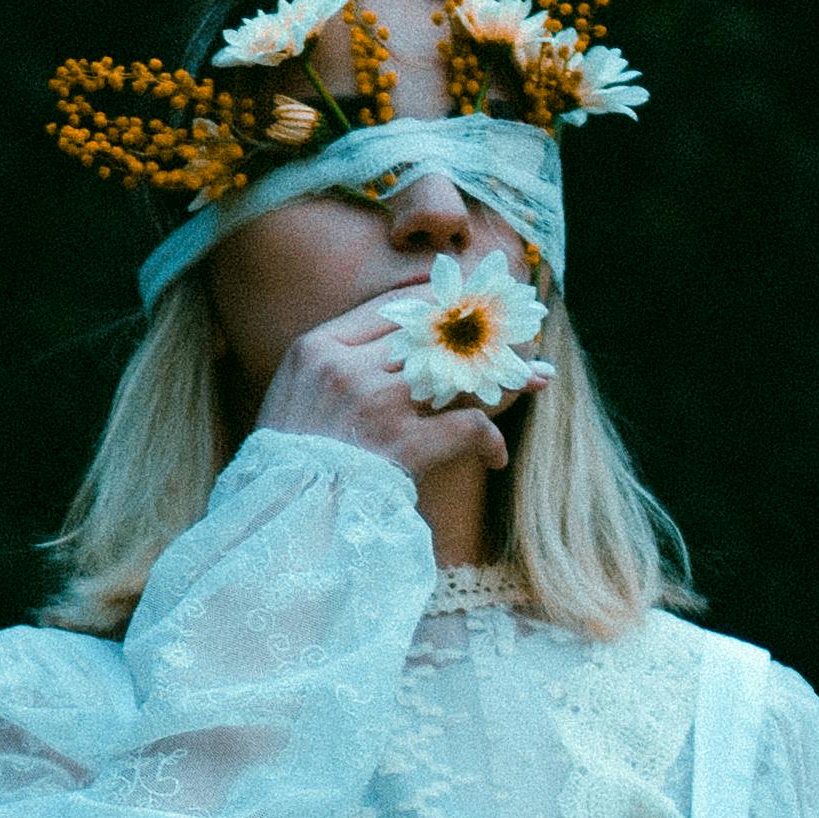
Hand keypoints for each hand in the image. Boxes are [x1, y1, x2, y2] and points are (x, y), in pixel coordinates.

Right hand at [253, 288, 513, 499]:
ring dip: (500, 377)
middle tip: (521, 332)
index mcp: (318, 347)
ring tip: (532, 379)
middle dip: (480, 330)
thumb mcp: (297, 391)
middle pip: (429, 332)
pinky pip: (468, 426)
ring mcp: (377, 404)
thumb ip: (338, 358)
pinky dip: (490, 440)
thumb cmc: (292, 460)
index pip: (392, 306)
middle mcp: (348, 368)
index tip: (470, 303)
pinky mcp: (402, 444)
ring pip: (455, 370)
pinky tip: (495, 457)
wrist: (286, 516)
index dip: (440, 301)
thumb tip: (398, 338)